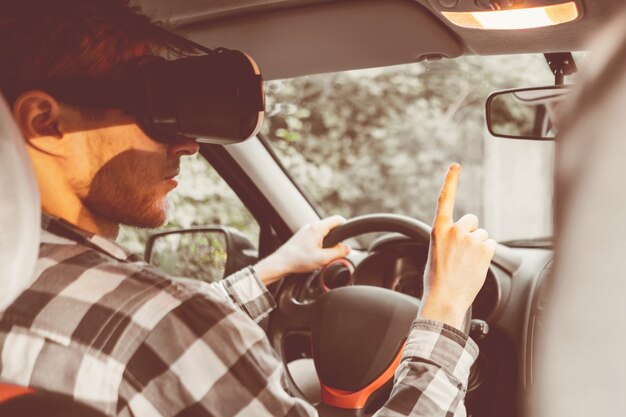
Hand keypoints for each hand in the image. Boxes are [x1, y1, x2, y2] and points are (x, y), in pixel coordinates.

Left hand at [254, 215, 350, 284]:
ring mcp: (306, 231)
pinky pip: (317, 239)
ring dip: (328, 245)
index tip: (350, 237)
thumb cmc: (298, 260)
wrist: (280, 263)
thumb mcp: (322, 258)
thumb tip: (348, 248)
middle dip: (336, 240)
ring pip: (324, 235)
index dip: (347, 227)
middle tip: (336, 253)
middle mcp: (312, 226)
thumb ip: (338, 252)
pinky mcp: (302, 238)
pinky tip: (316, 258)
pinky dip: (320, 247)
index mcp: (317, 228)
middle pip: (332, 228)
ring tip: (324, 257)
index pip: (338, 220)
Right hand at [418, 163, 496, 329]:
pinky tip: (476, 266)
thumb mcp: (436, 251)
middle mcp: (455, 229)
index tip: (456, 166)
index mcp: (438, 229)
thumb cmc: (438, 279)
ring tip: (467, 264)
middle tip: (462, 254)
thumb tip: (468, 234)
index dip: (451, 181)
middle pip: (472, 221)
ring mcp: (470, 238)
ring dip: (478, 247)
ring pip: (482, 236)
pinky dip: (487, 255)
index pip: (445, 199)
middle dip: (471, 234)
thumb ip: (449, 237)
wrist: (444, 298)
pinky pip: (492, 245)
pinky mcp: (485, 249)